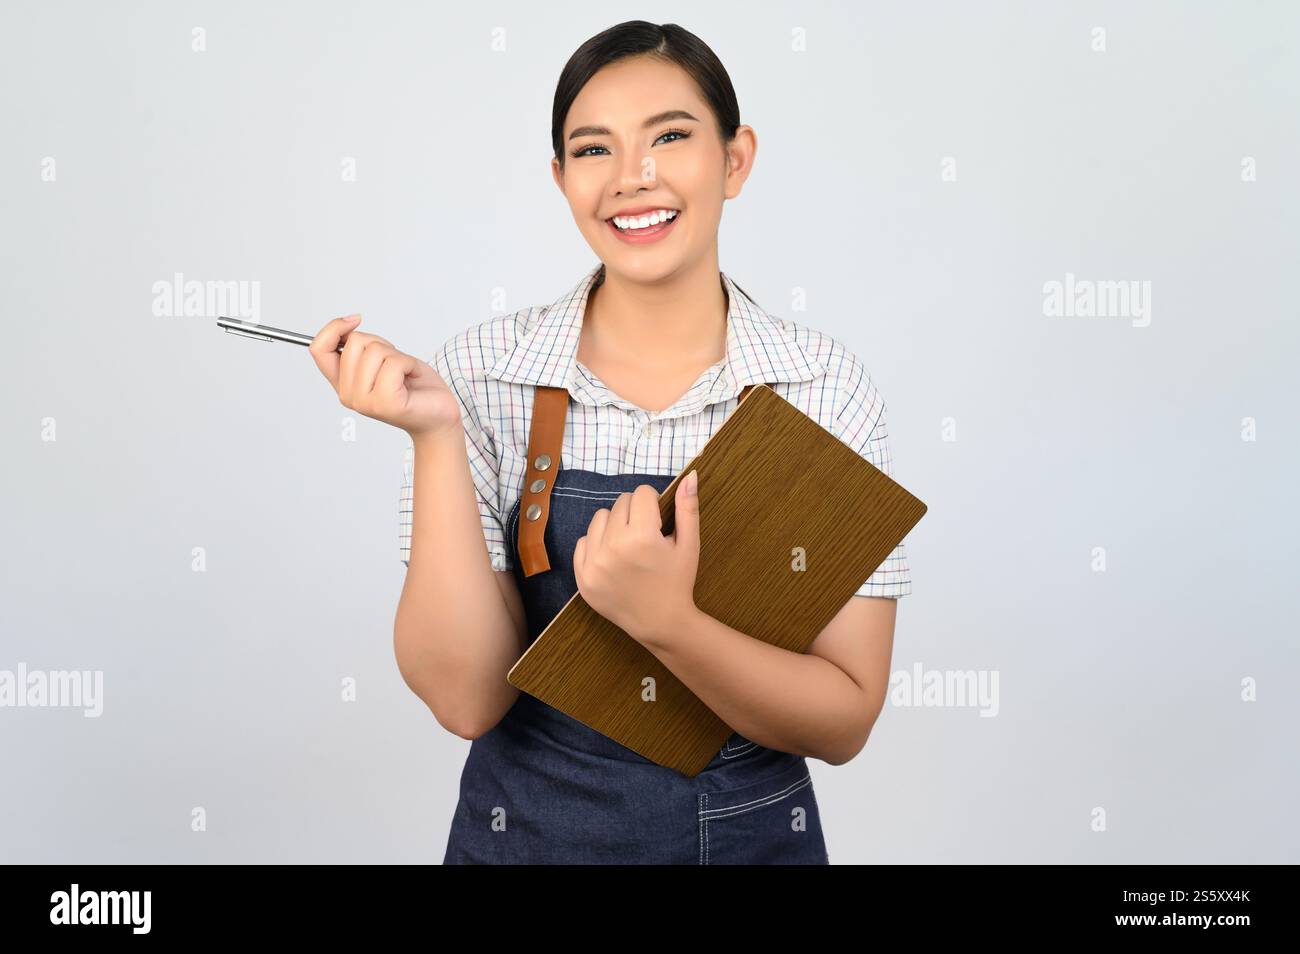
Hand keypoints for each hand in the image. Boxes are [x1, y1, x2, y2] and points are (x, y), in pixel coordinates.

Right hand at [308, 315, 460, 438]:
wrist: (439, 415)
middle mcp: (348, 395)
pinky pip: (394, 363)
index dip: (333, 328)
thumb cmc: (414, 387)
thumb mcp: (382, 360)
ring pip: (375, 351)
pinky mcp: (386, 403)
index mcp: (343, 384)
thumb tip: (348, 324)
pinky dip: (409, 364)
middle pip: (355, 342)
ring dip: (398, 356)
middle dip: (381, 344)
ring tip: (405, 374)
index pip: (319, 349)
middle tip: (396, 365)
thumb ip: (360, 348)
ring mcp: (365, 401)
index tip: (355, 320)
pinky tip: (412, 378)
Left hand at [573, 470, 700, 643]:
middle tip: (645, 536)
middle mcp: (614, 548)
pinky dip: (597, 544)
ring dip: (614, 525)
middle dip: (635, 513)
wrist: (660, 622)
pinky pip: (583, 541)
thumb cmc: (678, 581)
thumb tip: (690, 475)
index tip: (658, 522)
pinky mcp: (583, 577)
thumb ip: (688, 507)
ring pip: (599, 518)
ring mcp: (595, 563)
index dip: (653, 504)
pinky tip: (614, 559)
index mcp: (643, 537)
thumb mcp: (689, 544)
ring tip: (629, 545)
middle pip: (620, 503)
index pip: (641, 493)